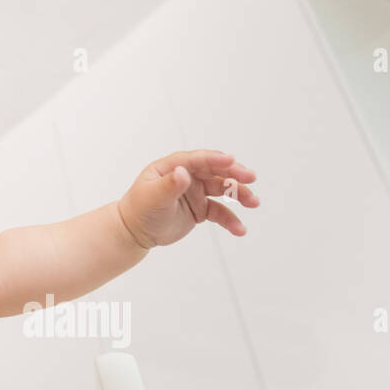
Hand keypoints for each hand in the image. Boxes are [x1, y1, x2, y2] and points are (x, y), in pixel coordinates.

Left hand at [117, 149, 259, 248]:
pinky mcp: (200, 209)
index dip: (215, 159)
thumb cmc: (139, 209)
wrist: (135, 231)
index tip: (232, 159)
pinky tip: (239, 229)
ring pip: (222, 190)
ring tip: (254, 202)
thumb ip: (169, 185)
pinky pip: (220, 212)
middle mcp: (187, 176)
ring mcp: (195, 192)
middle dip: (234, 173)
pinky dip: (230, 219)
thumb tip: (183, 172)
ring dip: (239, 195)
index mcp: (173, 167)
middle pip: (215, 171)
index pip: (197, 159)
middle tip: (251, 178)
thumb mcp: (153, 196)